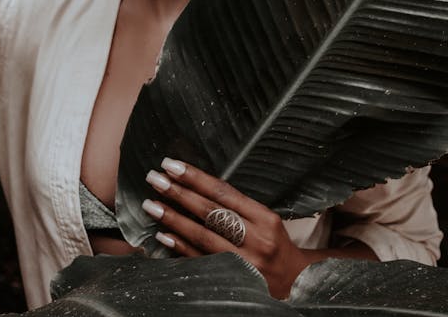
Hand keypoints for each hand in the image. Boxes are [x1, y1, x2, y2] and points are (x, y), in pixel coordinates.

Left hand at [141, 157, 308, 298]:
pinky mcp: (233, 280)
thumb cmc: (275, 243)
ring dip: (173, 219)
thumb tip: (196, 185)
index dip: (195, 177)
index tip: (172, 165)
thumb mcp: (266, 219)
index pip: (223, 192)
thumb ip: (237, 205)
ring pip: (203, 237)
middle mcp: (255, 239)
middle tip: (155, 179)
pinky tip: (163, 236)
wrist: (295, 283)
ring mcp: (244, 263)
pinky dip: (180, 247)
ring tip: (152, 205)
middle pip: (210, 212)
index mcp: (264, 218)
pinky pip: (201, 260)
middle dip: (179, 193)